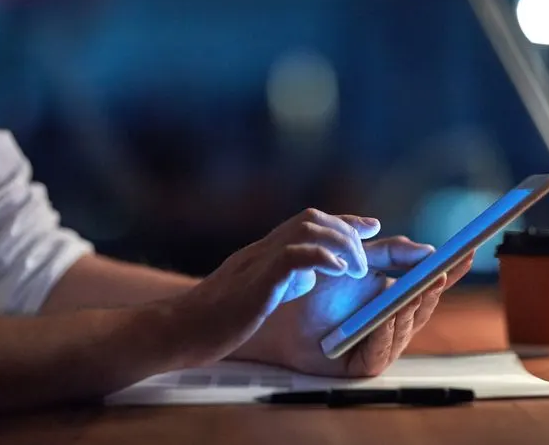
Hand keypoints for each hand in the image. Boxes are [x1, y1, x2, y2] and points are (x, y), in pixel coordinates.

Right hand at [172, 208, 381, 365]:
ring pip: (307, 230)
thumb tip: (310, 273)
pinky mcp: (255, 282)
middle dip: (346, 231)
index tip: (368, 226)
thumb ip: (283, 277)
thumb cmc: (217, 318)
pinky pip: (293, 257)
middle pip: (312, 219)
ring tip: (356, 269)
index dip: (343, 221)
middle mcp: (263, 249)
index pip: (308, 223)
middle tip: (365, 257)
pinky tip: (339, 272)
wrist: (179, 330)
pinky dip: (322, 259)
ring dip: (340, 244)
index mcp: (265, 252)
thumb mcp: (257, 291)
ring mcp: (258, 262)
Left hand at [229, 236, 472, 376]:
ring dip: (412, 308)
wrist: (281, 307)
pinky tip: (388, 315)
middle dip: (432, 290)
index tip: (466, 253)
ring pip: (405, 328)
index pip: (429, 285)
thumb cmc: (318, 286)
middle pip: (422, 308)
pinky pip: (382, 350)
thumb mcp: (360, 260)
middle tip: (440, 271)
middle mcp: (392, 322)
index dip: (449, 272)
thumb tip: (427, 249)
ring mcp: (379, 344)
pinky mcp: (363, 365)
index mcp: (396, 297)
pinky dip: (387, 332)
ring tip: (417, 288)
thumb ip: (391, 253)